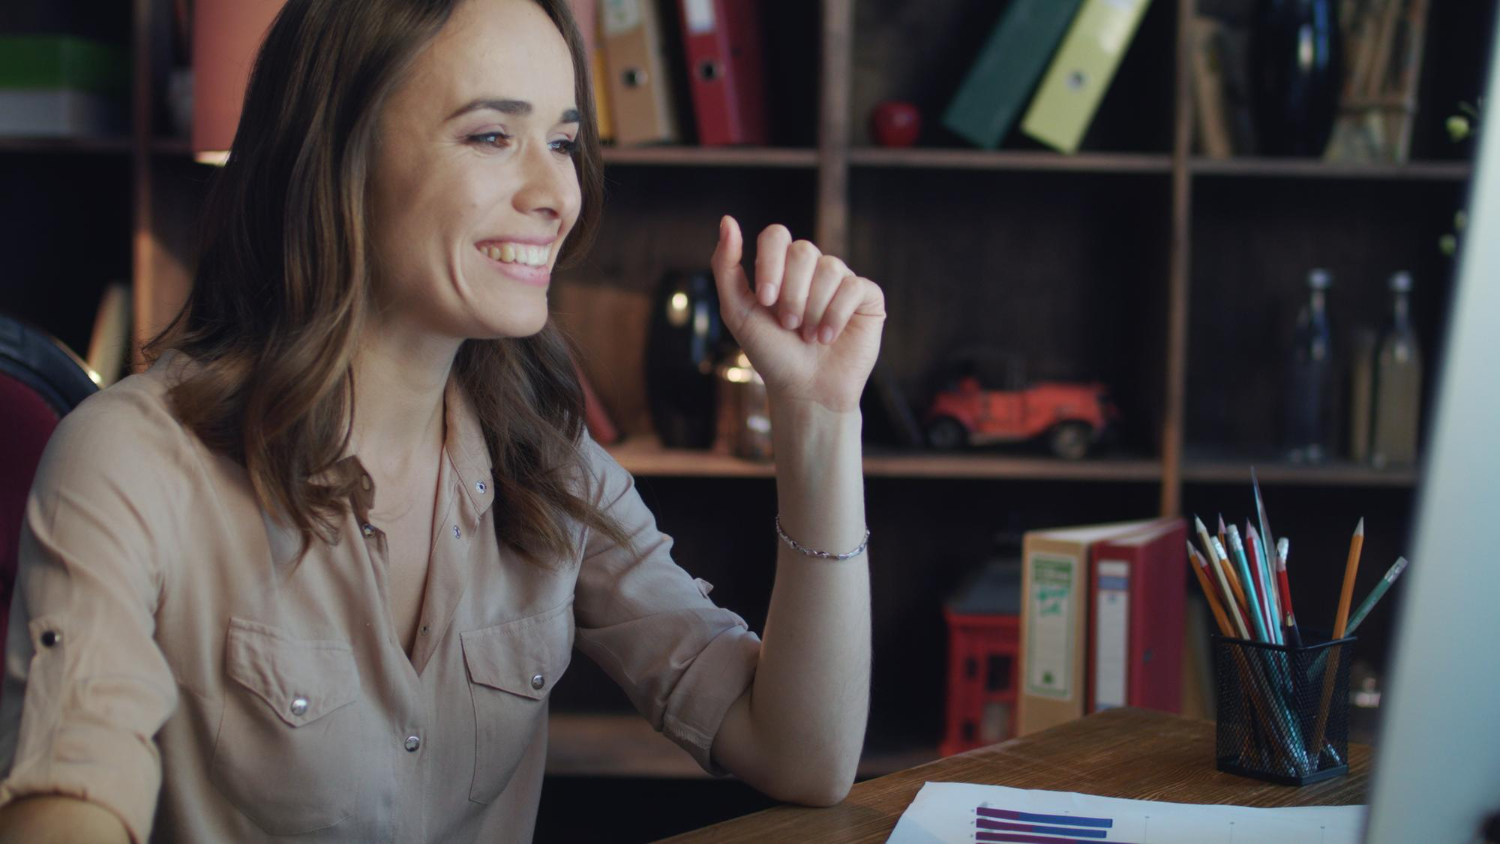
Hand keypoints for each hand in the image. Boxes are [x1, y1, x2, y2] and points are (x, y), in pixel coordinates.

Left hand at [711, 216, 885, 413]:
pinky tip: (828, 337)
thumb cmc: (771, 353)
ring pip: (830, 268)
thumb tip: (728, 220)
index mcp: (782, 267)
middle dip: (792, 293)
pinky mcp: (867, 297)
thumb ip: (726, 266)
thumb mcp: (738, 311)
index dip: (770, 264)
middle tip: (788, 325)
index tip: (766, 301)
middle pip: (803, 251)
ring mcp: (841, 281)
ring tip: (809, 336)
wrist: (804, 390)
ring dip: (813, 308)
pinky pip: (854, 286)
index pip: (776, 236)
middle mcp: (813, 269)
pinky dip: (836, 314)